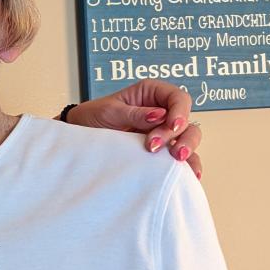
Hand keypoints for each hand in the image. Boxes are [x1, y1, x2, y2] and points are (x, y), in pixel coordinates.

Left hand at [65, 82, 202, 177]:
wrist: (79, 136)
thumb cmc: (93, 116)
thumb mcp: (110, 111)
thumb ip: (135, 114)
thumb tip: (160, 115)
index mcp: (152, 93)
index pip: (178, 98)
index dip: (180, 112)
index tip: (171, 126)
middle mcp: (162, 111)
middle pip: (187, 121)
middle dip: (181, 135)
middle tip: (167, 149)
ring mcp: (163, 131)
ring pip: (188, 138)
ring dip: (186, 149)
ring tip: (176, 160)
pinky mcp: (161, 149)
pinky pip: (180, 157)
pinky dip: (188, 165)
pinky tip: (191, 175)